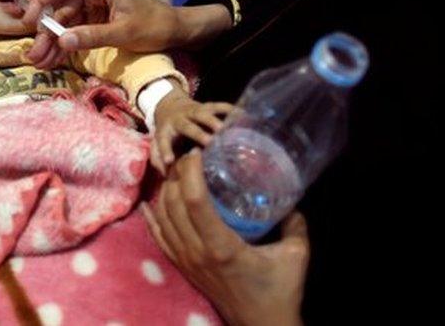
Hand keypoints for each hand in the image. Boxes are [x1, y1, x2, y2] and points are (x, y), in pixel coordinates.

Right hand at [23, 0, 181, 68]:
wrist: (175, 31)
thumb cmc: (154, 26)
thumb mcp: (124, 32)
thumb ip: (92, 35)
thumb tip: (63, 41)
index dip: (41, 4)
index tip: (27, 22)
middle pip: (60, 10)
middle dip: (45, 33)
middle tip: (33, 55)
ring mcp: (93, 6)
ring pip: (65, 23)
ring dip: (53, 43)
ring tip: (41, 63)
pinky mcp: (96, 19)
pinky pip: (74, 31)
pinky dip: (65, 46)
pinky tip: (54, 60)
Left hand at [142, 151, 308, 325]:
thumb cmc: (280, 291)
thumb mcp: (296, 254)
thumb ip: (294, 222)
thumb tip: (291, 194)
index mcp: (221, 246)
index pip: (194, 201)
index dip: (191, 172)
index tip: (197, 153)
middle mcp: (196, 252)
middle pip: (173, 204)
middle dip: (176, 175)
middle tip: (187, 156)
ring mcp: (186, 260)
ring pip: (162, 218)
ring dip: (165, 192)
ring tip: (176, 172)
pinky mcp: (182, 268)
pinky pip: (158, 238)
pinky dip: (151, 218)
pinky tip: (149, 203)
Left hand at [152, 93, 233, 171]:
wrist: (169, 105)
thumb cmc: (168, 131)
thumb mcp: (159, 143)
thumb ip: (160, 157)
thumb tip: (165, 173)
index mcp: (166, 131)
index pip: (164, 142)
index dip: (166, 151)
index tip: (170, 161)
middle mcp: (180, 119)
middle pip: (188, 126)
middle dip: (198, 134)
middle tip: (210, 143)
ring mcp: (194, 111)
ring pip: (203, 114)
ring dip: (213, 121)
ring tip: (225, 130)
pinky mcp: (206, 105)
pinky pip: (218, 106)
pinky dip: (229, 110)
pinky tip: (242, 116)